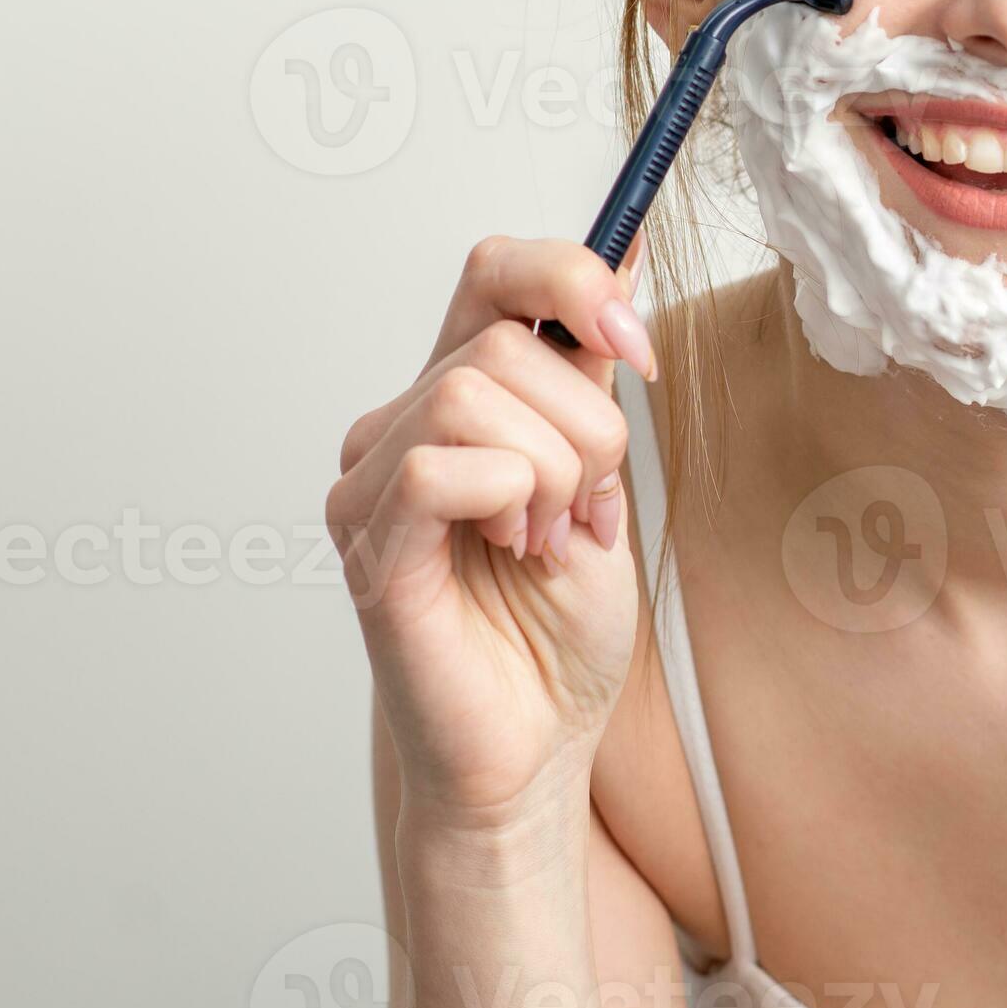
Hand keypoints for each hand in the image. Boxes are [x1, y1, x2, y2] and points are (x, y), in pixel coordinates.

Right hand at [328, 236, 654, 842]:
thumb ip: (594, 376)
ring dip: (552, 471)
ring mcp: (373, 484)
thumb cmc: (557, 630)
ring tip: (548, 541)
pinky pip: (435, 468)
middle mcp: (402, 425)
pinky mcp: (370, 547)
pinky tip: (515, 550)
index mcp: (461, 395)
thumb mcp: (604, 477)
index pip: (496, 271)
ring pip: (471, 392)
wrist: (536, 747)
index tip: (636, 344)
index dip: (573, 279)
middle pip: (502, 340)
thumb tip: (624, 260)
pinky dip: (505, 498)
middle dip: (587, 426)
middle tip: (590, 510)